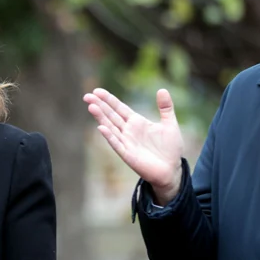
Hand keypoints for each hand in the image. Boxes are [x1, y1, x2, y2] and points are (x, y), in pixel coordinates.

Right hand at [84, 87, 184, 203]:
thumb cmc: (170, 148)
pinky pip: (117, 144)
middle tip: (87, 95)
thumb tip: (162, 89)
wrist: (172, 170)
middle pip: (111, 115)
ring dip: (101, 117)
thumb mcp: (170, 124)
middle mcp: (128, 131)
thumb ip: (166, 107)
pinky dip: (109, 136)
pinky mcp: (128, 155)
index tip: (97, 91)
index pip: (119, 108)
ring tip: (91, 106)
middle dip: (100, 105)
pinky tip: (101, 128)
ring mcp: (126, 142)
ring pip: (110, 127)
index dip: (109, 99)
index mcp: (137, 122)